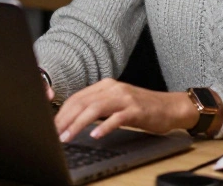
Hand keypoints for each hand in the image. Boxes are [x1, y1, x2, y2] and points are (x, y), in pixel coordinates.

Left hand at [53, 78, 198, 142]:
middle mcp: (113, 88)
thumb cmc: (143, 108)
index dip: (62, 112)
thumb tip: (74, 120)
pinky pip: (117, 118)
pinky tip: (95, 136)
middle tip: (55, 134)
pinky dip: (104, 127)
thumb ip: (98, 107)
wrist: (170, 107)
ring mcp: (125, 98)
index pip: (77, 97)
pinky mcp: (136, 110)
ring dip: (78, 124)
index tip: (52, 127)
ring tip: (68, 136)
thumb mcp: (117, 103)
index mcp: (106, 86)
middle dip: (65, 119)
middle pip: (82, 102)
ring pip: (95, 108)